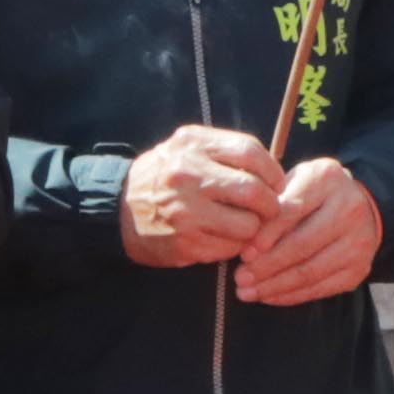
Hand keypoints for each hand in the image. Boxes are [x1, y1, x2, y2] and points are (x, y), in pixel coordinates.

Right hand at [117, 123, 281, 268]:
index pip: (250, 152)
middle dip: (271, 204)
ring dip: (253, 229)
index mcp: (192, 146)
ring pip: (248, 225)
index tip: (276, 183)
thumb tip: (272, 171)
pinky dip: (235, 245)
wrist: (118, 210)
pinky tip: (223, 238)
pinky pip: (230, 247)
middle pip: (254, 190)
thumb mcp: (185, 149)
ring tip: (243, 225)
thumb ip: (224, 152)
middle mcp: (188, 176)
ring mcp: (186, 212)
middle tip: (268, 210)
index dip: (272, 171)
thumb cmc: (162, 177)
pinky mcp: (186, 243)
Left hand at [236, 158, 388, 306]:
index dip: (265, 235)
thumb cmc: (311, 192)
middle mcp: (349, 209)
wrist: (357, 204)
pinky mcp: (358, 268)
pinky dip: (291, 295)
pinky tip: (268, 296)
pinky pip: (320, 288)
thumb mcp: (292, 182)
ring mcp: (357, 241)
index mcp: (327, 179)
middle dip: (266, 266)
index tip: (243, 254)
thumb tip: (244, 237)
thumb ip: (271, 202)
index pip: (291, 211)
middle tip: (240, 278)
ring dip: (274, 285)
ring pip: (310, 271)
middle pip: (301, 245)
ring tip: (247, 292)